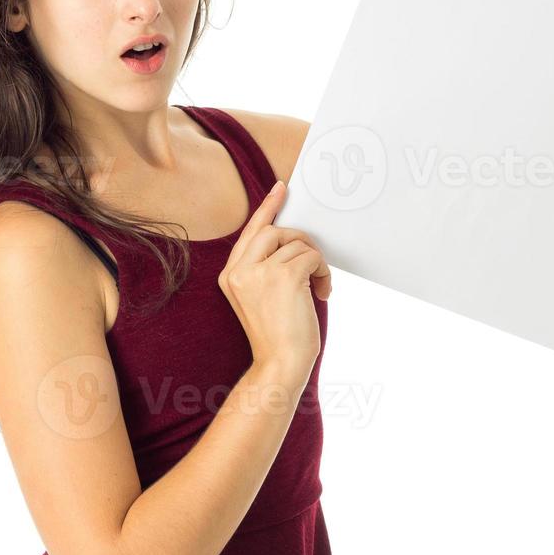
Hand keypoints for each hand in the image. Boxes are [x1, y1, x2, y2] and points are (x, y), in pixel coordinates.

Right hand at [217, 180, 330, 382]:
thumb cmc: (277, 336)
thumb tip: (292, 239)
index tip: (281, 189)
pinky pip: (312, 257)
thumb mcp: (261, 298)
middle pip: (274, 231)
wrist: (281, 364)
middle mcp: (239, 270)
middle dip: (299, 241)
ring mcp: (260, 272)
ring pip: (297, 244)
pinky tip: (323, 292)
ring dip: (315, 263)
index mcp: (230, 275)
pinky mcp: (284, 277)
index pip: (250, 233)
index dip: (267, 209)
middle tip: (313, 261)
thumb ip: (266, 268)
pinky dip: (323, 272)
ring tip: (319, 286)